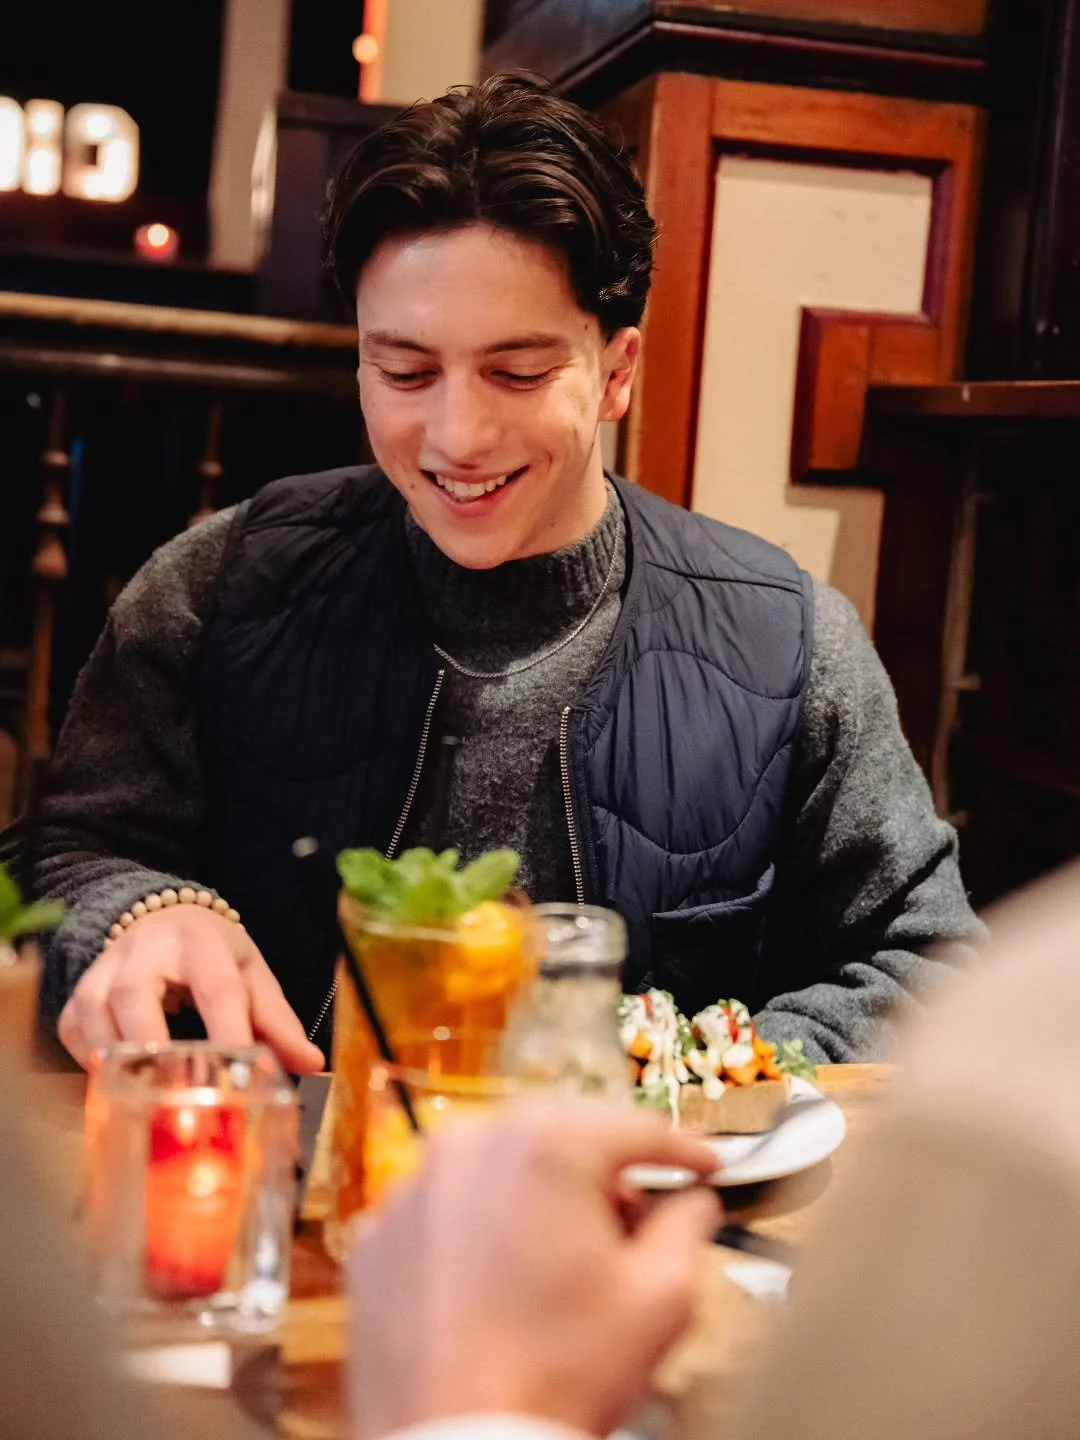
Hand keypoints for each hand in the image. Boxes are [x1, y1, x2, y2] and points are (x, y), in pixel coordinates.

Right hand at [57, 905, 324, 1073]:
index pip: (217, 987)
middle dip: (155, 1048)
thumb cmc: (211, 954)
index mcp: (200, 941)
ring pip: (97, 1016)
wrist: (160, 921)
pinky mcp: (77, 995)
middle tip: (179, 1099)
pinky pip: (76, 1034)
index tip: (243, 1076)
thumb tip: (311, 1066)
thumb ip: (278, 1021)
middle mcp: (144, 949)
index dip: (229, 1032)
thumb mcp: (250, 973)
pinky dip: (94, 1065)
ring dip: (121, 1063)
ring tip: (150, 1102)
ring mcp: (103, 970)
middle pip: (135, 995)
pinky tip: (121, 1085)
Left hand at [348, 1101, 721, 1439]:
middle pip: (562, 1136)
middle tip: (635, 1224)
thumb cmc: (560, 1374)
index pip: (635, 1127)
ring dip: (538, 1197)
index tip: (704, 1167)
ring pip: (499, 1166)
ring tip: (564, 1261)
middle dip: (604, 1174)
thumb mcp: (660, 1299)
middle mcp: (473, 1143)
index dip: (682, 1149)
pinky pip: (447, 1208)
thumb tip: (691, 1201)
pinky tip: (500, 1280)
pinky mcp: (380, 1230)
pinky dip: (479, 1228)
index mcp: (546, 1144)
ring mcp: (417, 1185)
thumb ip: (688, 1227)